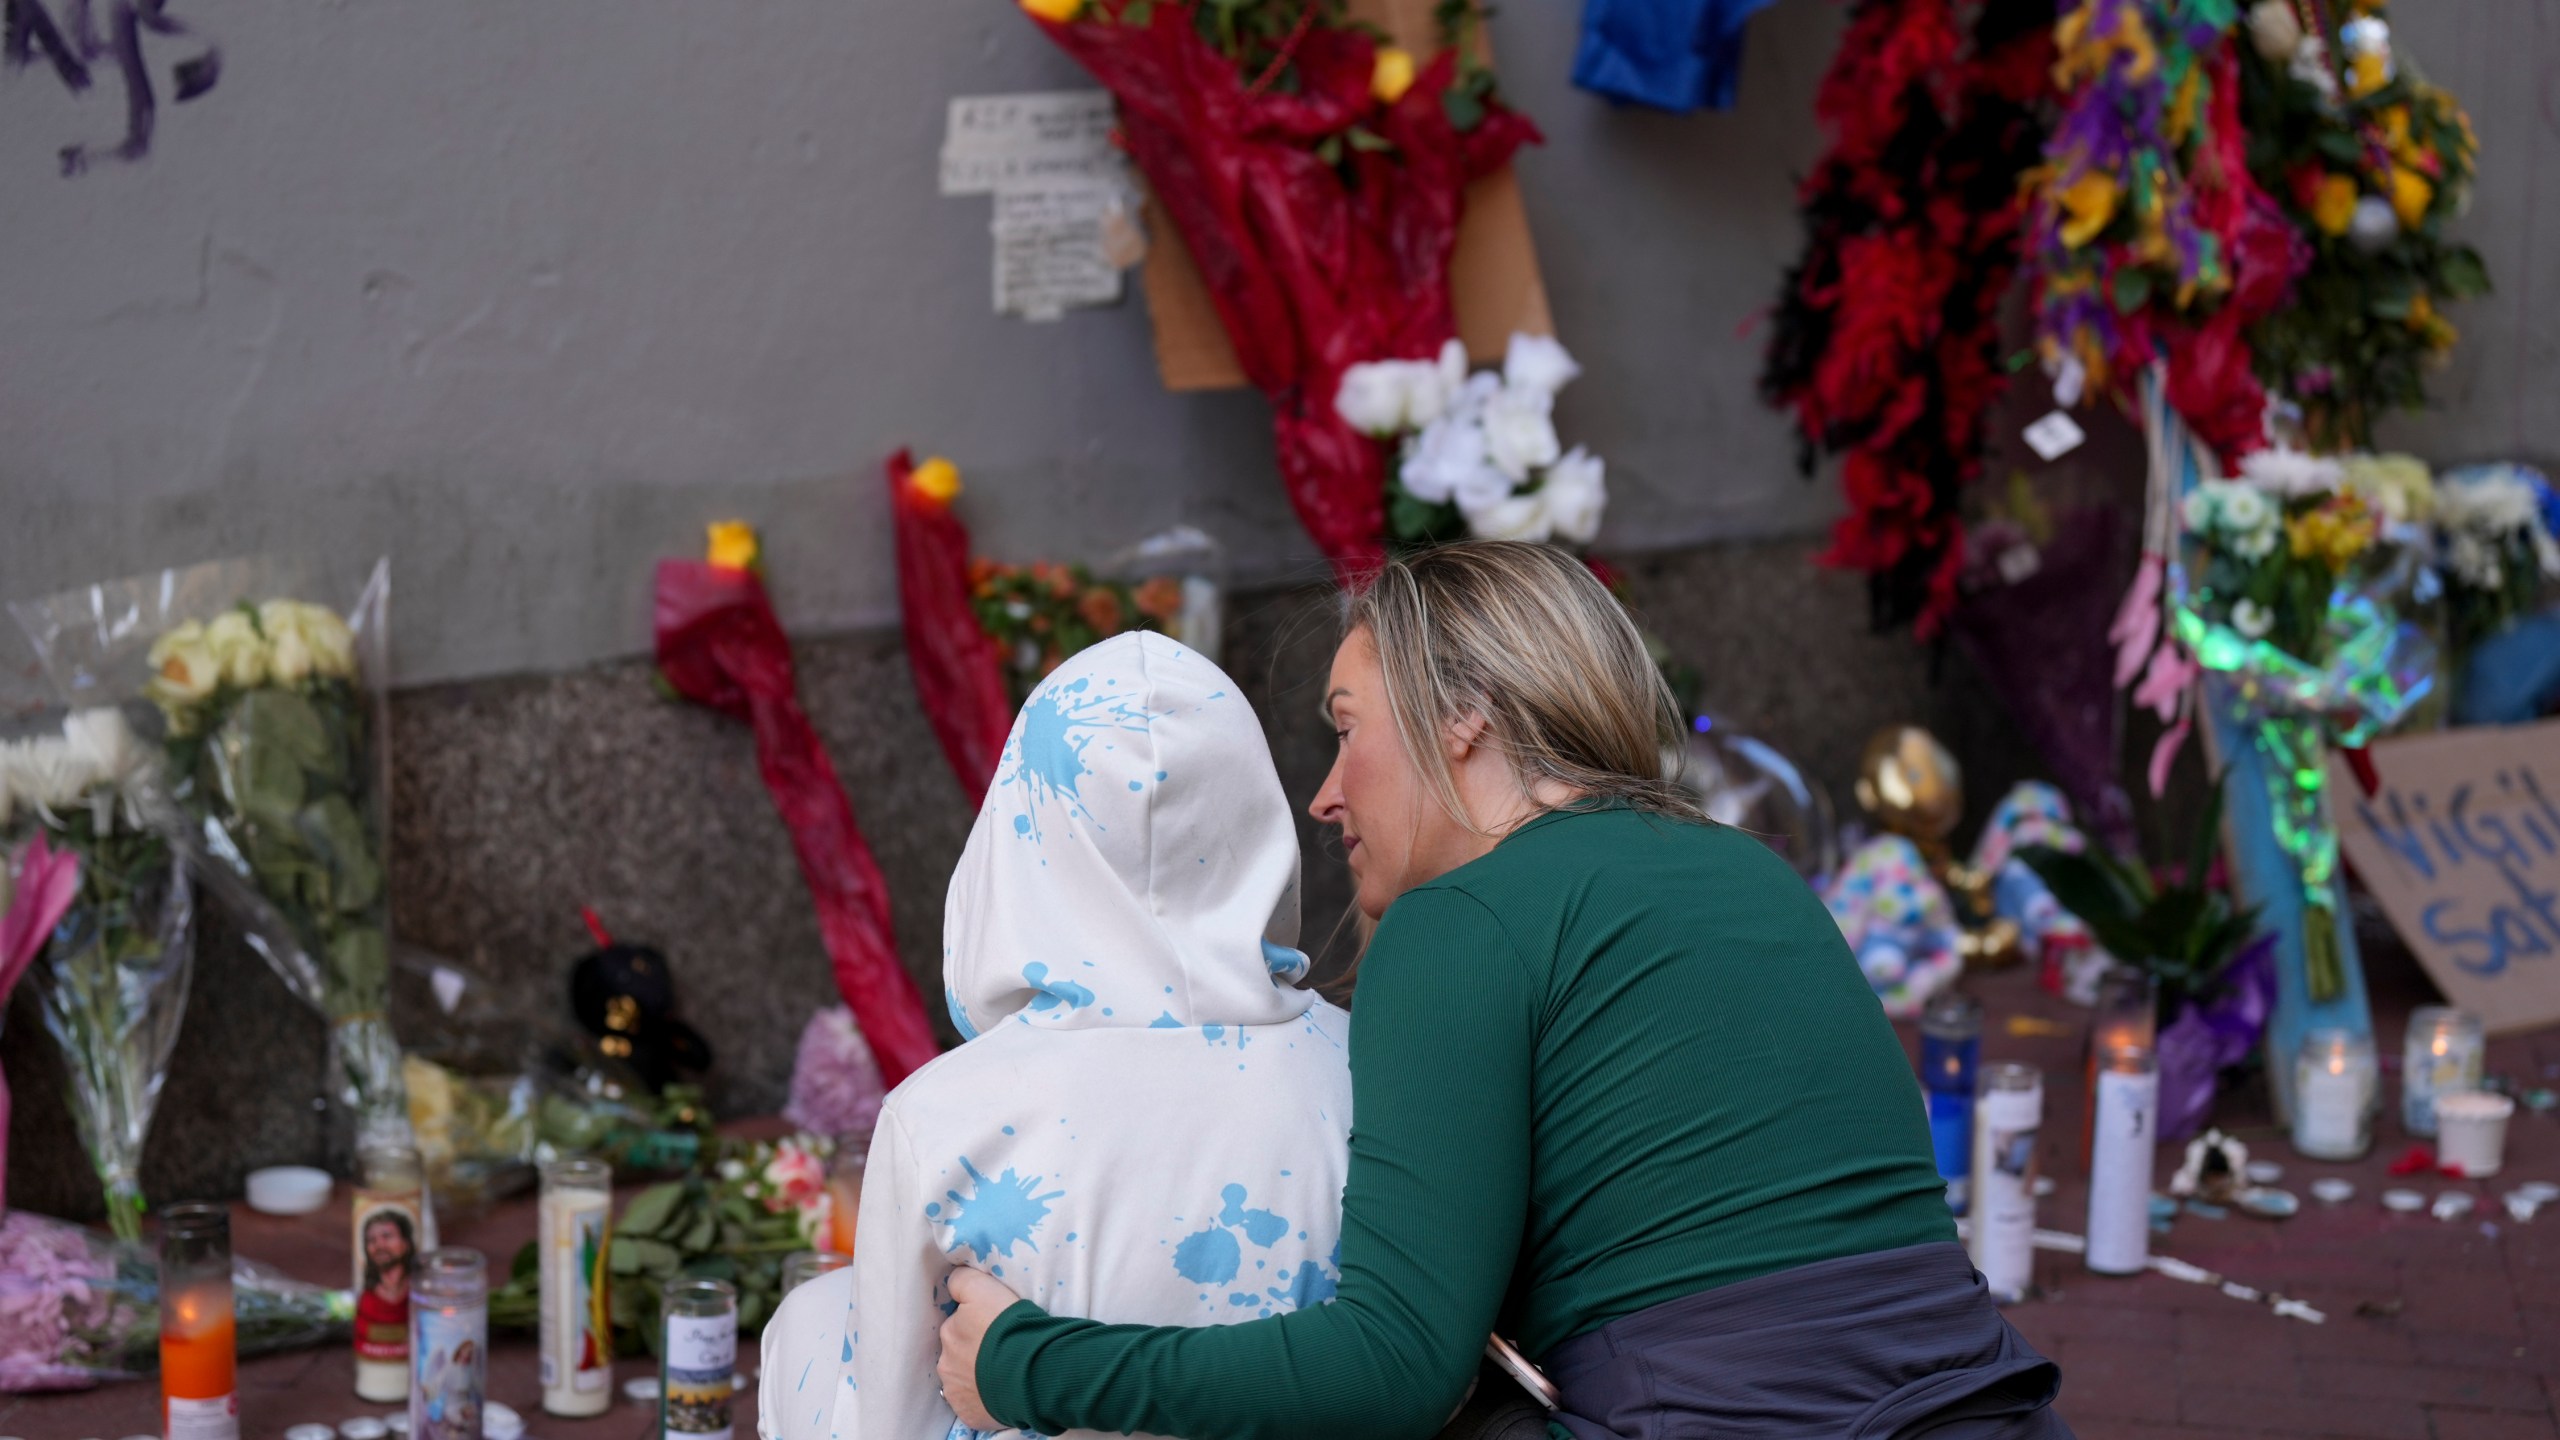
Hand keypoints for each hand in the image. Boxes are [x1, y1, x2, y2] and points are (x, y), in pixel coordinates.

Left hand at [938, 1266, 1021, 1431]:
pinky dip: (982, 1399)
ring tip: (1003, 1373)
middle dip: (973, 1350)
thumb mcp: (985, 1289)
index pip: (957, 1322)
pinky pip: (971, 1404)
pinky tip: (1000, 1393)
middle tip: (1002, 1349)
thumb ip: (962, 1281)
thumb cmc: (1012, 1327)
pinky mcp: (967, 1413)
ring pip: (961, 1379)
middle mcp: (945, 1361)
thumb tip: (952, 1282)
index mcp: (950, 1330)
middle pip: (957, 1351)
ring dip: (975, 1376)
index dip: (976, 1322)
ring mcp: (956, 1391)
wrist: (1033, 1372)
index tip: (993, 1325)